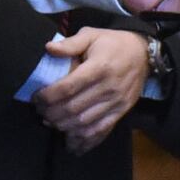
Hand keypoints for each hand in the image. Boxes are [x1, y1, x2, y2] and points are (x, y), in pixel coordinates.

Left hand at [35, 27, 148, 148]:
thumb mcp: (92, 34)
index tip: (36, 98)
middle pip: (74, 108)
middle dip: (52, 113)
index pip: (68, 87)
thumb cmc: (113, 43)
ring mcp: (116, 102)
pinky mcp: (121, 112)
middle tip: (40, 112)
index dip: (48, 96)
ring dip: (64, 127)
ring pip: (85, 123)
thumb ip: (71, 43)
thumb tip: (48, 48)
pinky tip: (71, 145)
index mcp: (99, 67)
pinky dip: (85, 141)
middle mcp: (108, 87)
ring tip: (51, 123)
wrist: (143, 54)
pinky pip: (102, 131)